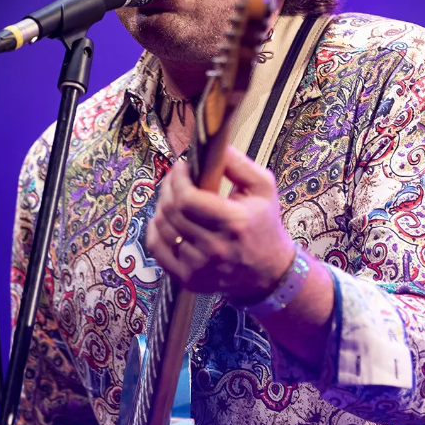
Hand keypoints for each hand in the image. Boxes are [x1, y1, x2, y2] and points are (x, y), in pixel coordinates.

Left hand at [146, 145, 295, 299]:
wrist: (269, 270)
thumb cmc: (264, 223)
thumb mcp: (263, 187)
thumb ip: (238, 163)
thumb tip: (212, 145)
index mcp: (234, 222)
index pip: (187, 199)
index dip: (177, 179)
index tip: (181, 167)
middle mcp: (215, 247)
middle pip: (171, 211)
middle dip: (167, 188)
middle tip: (175, 178)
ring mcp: (199, 266)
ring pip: (162, 228)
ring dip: (162, 207)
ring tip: (173, 198)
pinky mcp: (188, 279)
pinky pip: (157, 249)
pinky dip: (155, 230)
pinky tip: (166, 220)